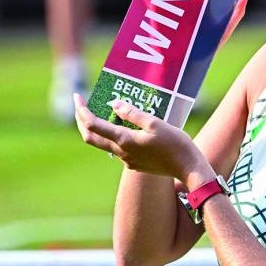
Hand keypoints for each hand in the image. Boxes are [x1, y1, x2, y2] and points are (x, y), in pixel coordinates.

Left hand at [73, 94, 208, 182]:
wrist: (188, 168)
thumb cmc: (175, 143)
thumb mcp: (155, 122)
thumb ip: (132, 113)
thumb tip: (113, 104)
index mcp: (124, 140)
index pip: (93, 125)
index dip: (82, 111)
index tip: (77, 97)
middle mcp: (121, 153)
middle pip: (91, 137)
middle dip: (81, 121)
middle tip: (80, 105)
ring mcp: (127, 160)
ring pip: (104, 143)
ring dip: (98, 128)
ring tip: (103, 111)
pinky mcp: (135, 164)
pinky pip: (119, 148)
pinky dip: (114, 135)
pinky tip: (124, 126)